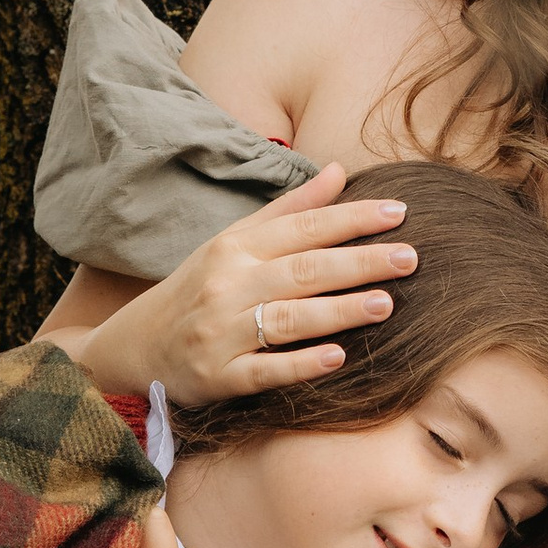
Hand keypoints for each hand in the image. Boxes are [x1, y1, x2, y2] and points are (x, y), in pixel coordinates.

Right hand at [57, 167, 416, 409]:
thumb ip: (290, 210)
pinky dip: (300, 364)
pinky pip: (265, 370)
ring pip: (288, 318)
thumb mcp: (235, 241)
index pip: (303, 227)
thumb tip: (340, 170)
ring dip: (338, 310)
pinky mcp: (219, 377)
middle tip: (410, 258)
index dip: (352, 219)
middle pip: (304, 270)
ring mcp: (223, 333)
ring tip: (386, 303)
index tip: (399, 212)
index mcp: (237, 247)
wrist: (137, 345)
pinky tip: (337, 357)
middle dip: (359, 262)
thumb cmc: (200, 286)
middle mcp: (229, 285)